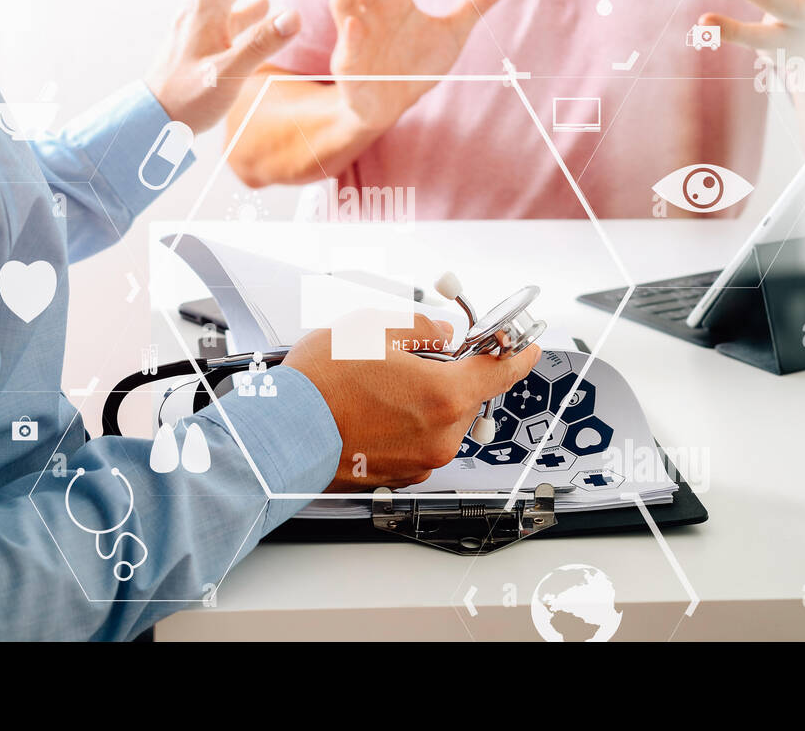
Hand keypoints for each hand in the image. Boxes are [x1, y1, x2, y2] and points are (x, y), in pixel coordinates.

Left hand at [147, 0, 306, 132]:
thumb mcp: (227, 75)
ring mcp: (203, 19)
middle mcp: (203, 4)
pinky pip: (233, 5)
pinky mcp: (205, 36)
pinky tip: (269, 2)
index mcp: (207, 4)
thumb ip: (261, 44)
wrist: (154, 119)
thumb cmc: (186, 100)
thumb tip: (295, 14)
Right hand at [284, 313, 540, 490]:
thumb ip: (421, 329)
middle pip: (464, 397)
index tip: (525, 347)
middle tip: (413, 358)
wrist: (279, 436)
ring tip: (376, 385)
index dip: (516, 354)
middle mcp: (440, 436)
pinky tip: (369, 410)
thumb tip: (441, 334)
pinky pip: (416, 443)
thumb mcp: (372, 329)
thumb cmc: (320, 386)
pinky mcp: (397, 477)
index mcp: (445, 396)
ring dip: (422, 401)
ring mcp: (419, 462)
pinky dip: (403, 425)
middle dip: (448, 375)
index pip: (500, 372)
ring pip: (438, 421)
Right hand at [330, 0, 507, 132]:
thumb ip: (473, 6)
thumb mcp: (451, 33)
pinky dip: (350, 38)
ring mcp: (354, 38)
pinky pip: (346, 50)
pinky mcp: (348, 66)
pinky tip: (355, 25)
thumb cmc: (414, 66)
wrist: (393, 106)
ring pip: (343, 4)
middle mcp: (368, 12)